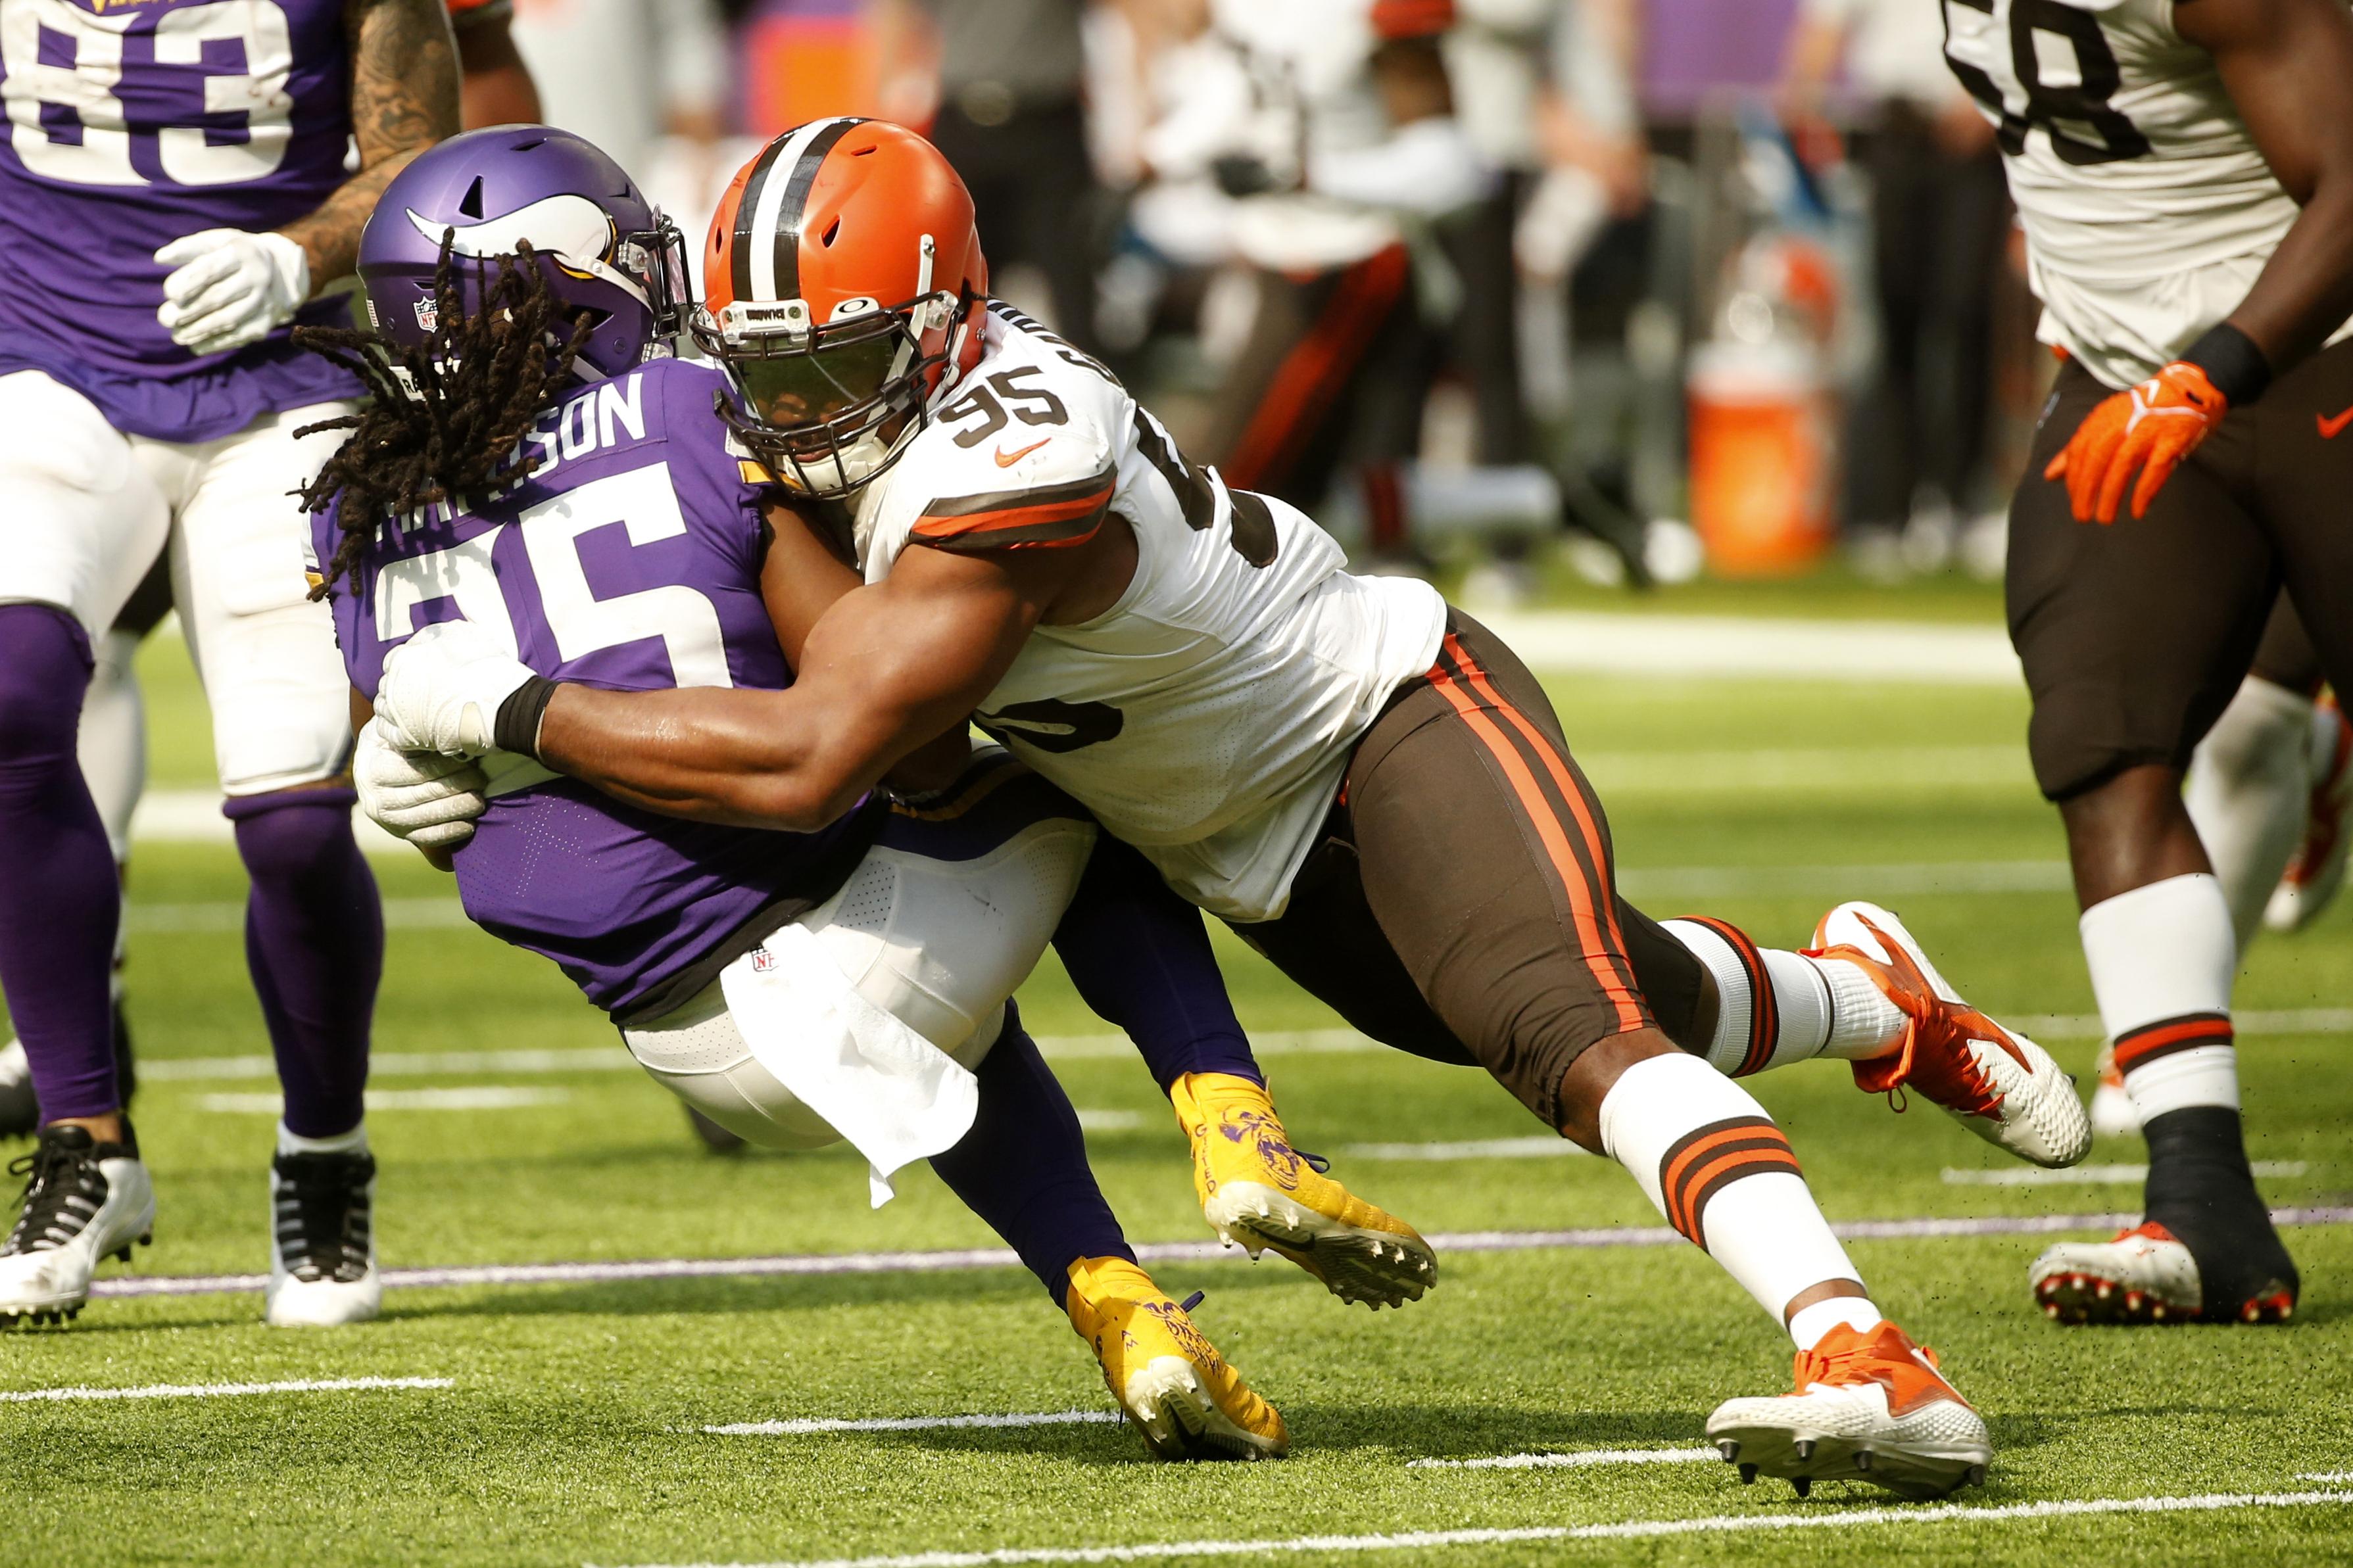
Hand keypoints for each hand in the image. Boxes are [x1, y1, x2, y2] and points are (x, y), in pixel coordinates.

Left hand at [154, 229, 309, 354]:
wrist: (280, 269)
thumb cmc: (234, 253)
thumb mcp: (215, 242)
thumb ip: (187, 249)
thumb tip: (159, 259)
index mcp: (242, 252)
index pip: (212, 268)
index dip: (190, 282)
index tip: (169, 294)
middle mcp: (258, 277)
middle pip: (220, 297)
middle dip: (190, 310)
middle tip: (165, 319)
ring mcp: (265, 301)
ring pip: (230, 320)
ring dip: (200, 331)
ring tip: (177, 336)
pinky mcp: (267, 321)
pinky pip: (241, 336)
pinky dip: (217, 344)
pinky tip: (196, 347)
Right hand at [354, 718, 488, 852]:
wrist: (370, 766)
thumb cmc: (391, 742)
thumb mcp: (393, 731)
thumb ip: (412, 734)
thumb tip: (445, 732)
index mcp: (374, 770)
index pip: (416, 771)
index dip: (446, 767)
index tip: (469, 761)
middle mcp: (376, 799)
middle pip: (424, 794)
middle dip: (458, 787)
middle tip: (481, 780)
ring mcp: (387, 820)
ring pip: (427, 817)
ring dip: (458, 810)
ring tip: (480, 801)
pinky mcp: (399, 833)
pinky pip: (426, 837)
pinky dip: (450, 833)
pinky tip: (470, 826)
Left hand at [375, 620, 536, 755]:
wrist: (504, 706)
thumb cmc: (488, 669)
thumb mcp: (464, 636)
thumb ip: (438, 634)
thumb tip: (427, 637)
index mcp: (404, 659)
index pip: (392, 661)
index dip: (407, 666)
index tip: (420, 673)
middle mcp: (394, 685)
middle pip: (387, 684)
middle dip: (400, 686)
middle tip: (421, 693)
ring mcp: (398, 713)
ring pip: (383, 707)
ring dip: (395, 707)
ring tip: (414, 710)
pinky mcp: (406, 737)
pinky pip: (386, 731)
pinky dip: (393, 727)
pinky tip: (407, 725)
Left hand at [2043, 361, 2228, 523]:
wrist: (2190, 388)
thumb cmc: (2143, 412)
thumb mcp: (2108, 423)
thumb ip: (2080, 447)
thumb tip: (2050, 475)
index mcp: (2105, 417)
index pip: (2080, 449)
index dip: (2074, 477)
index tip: (2074, 499)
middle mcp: (2124, 421)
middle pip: (2097, 458)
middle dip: (2086, 490)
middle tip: (2082, 517)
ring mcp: (2149, 429)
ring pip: (2123, 465)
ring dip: (2111, 495)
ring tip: (2105, 519)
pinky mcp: (2173, 439)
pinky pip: (2156, 468)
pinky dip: (2145, 491)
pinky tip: (2138, 511)